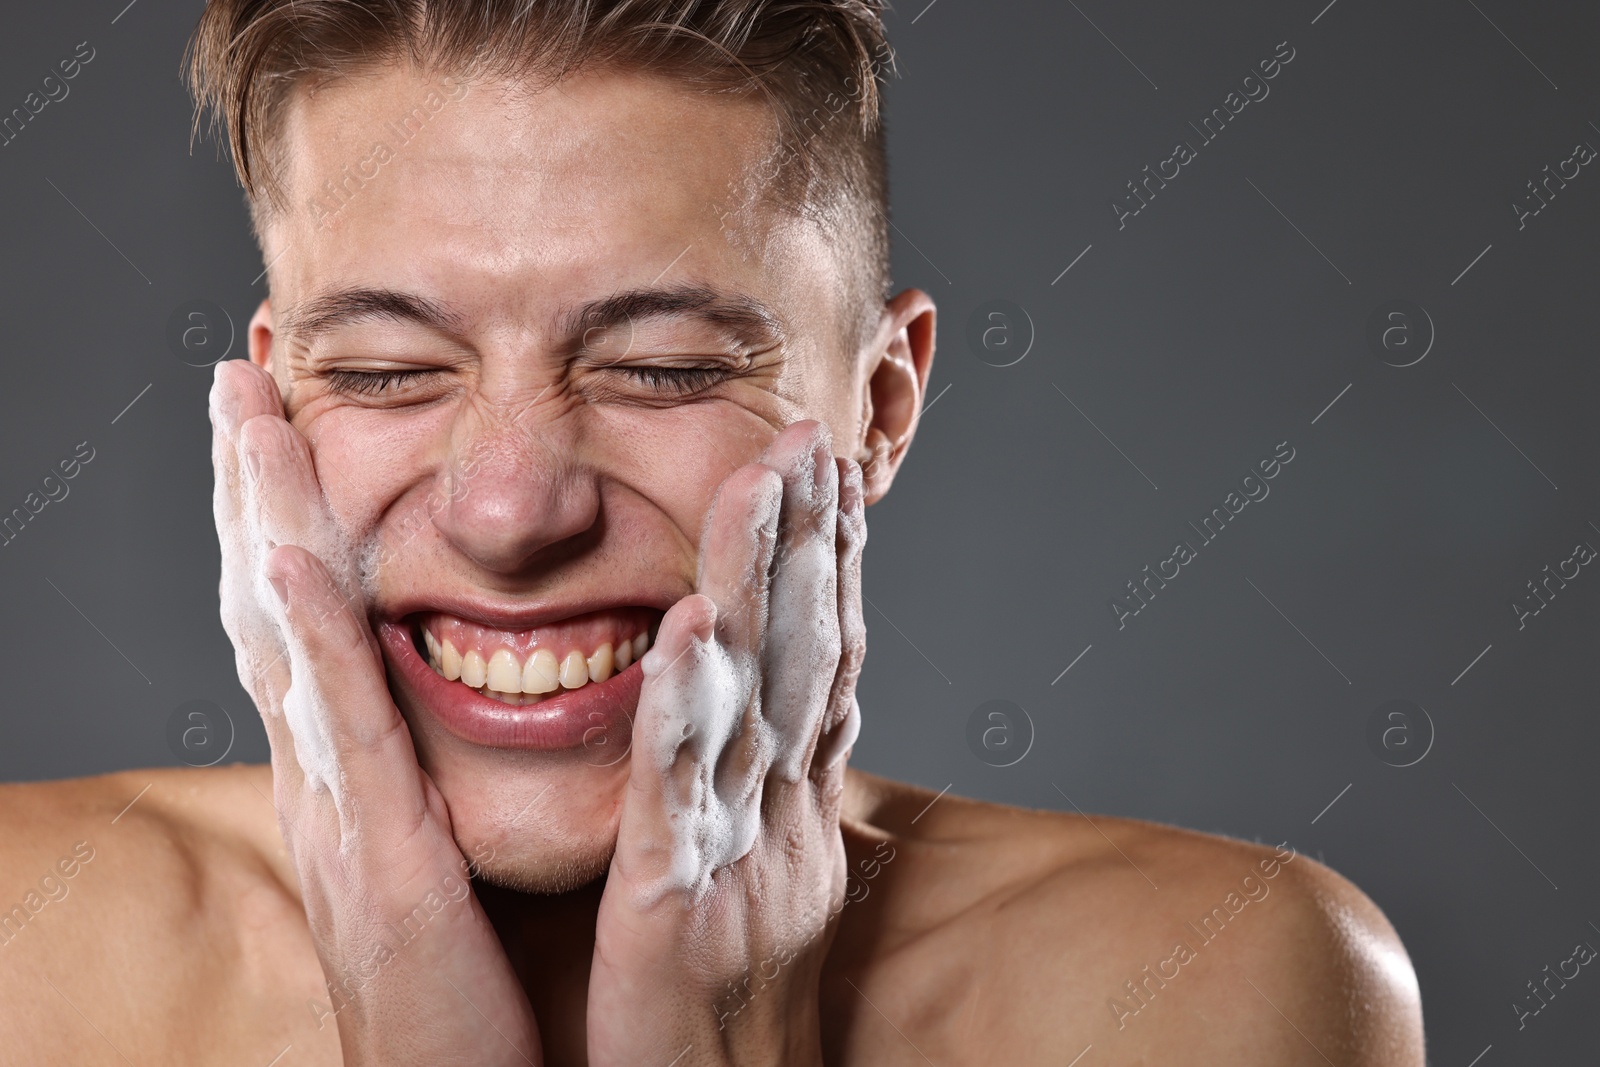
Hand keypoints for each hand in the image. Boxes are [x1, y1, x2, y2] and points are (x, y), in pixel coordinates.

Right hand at [209, 360, 541, 1065]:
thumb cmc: (470, 995)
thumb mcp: (445, 863)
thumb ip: (441, 778)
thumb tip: (451, 694)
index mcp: (358, 782)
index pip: (314, 624)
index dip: (289, 520)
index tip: (282, 420)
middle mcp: (331, 787)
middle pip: (277, 610)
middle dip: (253, 491)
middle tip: (238, 376)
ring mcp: (341, 824)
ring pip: (289, 647)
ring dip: (260, 525)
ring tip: (243, 416)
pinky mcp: (380, 873)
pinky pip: (344, 740)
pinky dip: (312, 645)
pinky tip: (286, 564)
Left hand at [586, 421, 865, 1066]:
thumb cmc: (713, 1030)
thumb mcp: (750, 900)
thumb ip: (752, 812)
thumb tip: (769, 749)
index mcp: (793, 819)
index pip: (817, 668)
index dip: (830, 567)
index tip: (827, 475)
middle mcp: (788, 824)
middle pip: (807, 656)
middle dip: (816, 540)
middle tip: (816, 432)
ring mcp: (744, 860)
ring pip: (758, 697)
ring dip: (764, 582)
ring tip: (770, 479)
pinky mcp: (680, 908)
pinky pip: (683, 794)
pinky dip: (688, 704)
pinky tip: (686, 625)